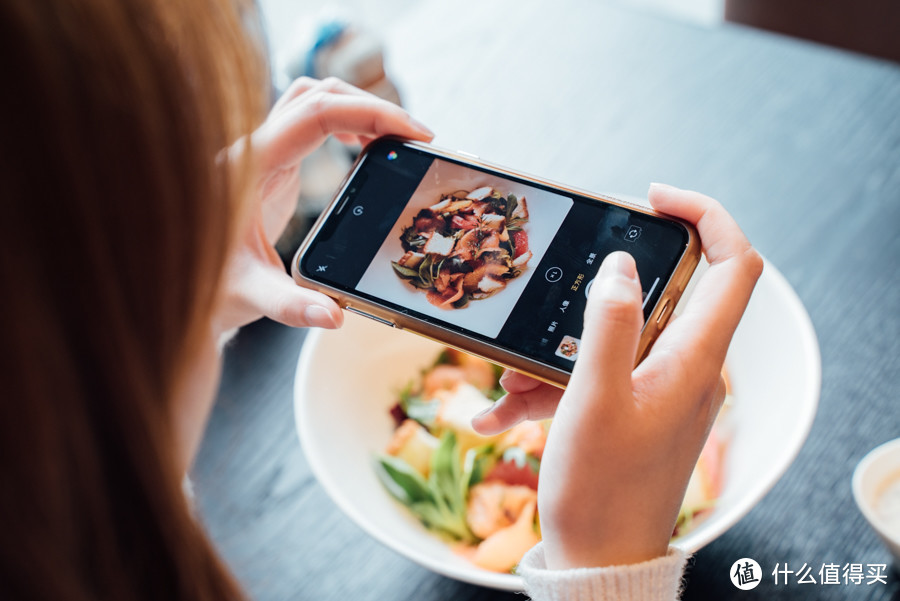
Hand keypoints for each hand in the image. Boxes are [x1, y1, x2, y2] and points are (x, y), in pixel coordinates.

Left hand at [215, 77, 433, 334]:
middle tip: (414, 138)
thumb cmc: (205, 286)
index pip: (317, 112)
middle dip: (372, 106)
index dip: (370, 113)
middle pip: (318, 93)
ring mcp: (261, 152)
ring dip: (357, 109)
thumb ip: (290, 306)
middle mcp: (254, 149)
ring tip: (394, 140)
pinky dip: (344, 123)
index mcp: (251, 167)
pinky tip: (363, 150)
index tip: (412, 134)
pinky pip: (311, 122)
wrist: (174, 282)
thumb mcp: (248, 296)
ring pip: (313, 100)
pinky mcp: (269, 164)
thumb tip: (333, 315)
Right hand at [472, 184, 762, 568]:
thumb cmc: (601, 489)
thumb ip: (609, 326)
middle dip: (601, 291)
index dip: (706, 216)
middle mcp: (688, 368)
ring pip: (617, 339)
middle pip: (666, 294)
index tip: (652, 198)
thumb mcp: (594, 400)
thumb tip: (620, 266)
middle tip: (556, 295)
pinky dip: (555, 384)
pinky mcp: (637, 411)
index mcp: (694, 359)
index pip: (735, 265)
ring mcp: (663, 391)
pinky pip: (598, 376)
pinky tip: (504, 412)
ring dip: (562, 350)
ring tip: (510, 385)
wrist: (601, 562)